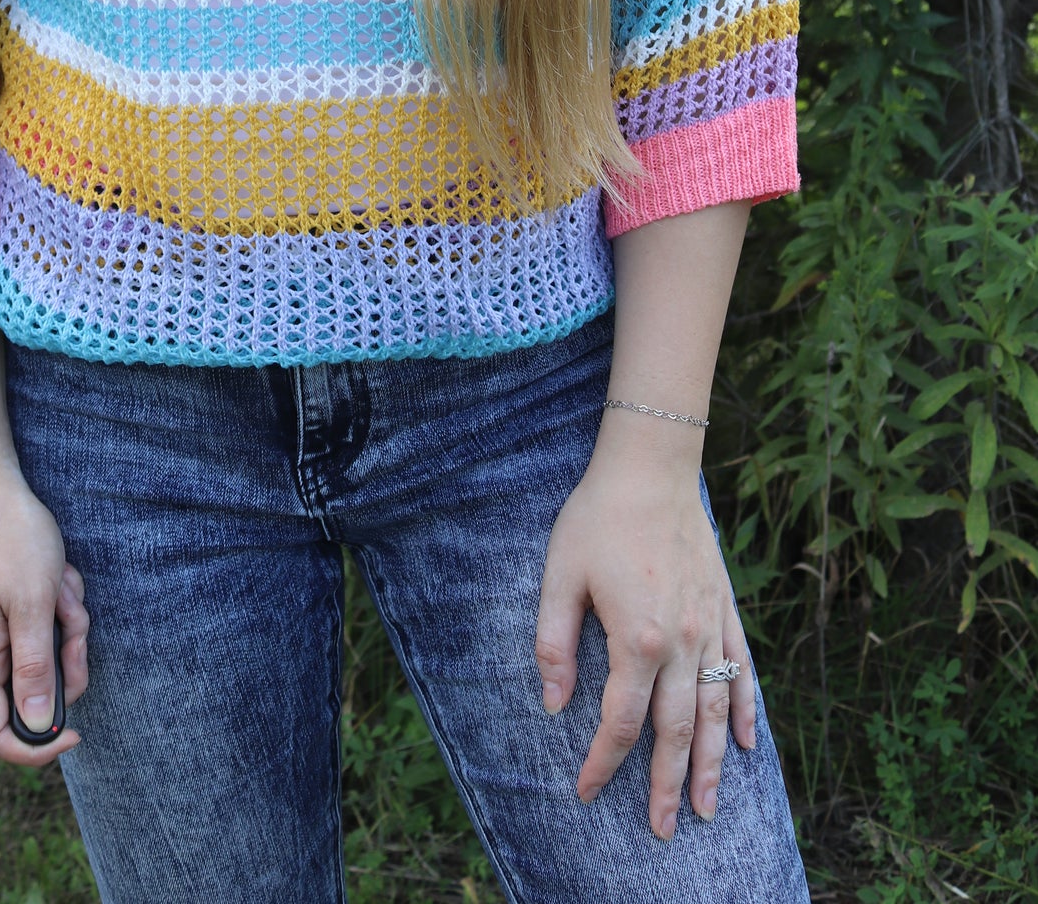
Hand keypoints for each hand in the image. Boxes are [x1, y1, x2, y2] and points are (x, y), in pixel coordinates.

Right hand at [0, 467, 89, 766]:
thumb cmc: (11, 540)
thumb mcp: (33, 603)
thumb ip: (34, 669)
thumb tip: (38, 728)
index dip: (34, 748)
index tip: (75, 732)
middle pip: (29, 696)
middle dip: (64, 666)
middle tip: (75, 626)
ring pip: (42, 658)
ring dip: (65, 628)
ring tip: (63, 585)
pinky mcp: (3, 614)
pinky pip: (41, 630)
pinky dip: (58, 607)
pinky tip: (57, 575)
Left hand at [534, 440, 755, 837]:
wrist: (651, 467)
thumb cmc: (598, 517)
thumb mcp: (560, 576)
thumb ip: (554, 644)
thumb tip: (554, 704)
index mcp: (638, 638)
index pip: (622, 721)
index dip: (603, 761)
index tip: (586, 790)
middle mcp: (683, 642)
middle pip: (676, 730)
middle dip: (666, 784)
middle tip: (662, 830)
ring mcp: (711, 626)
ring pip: (715, 711)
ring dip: (710, 763)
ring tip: (705, 807)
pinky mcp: (725, 607)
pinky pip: (742, 670)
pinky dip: (744, 710)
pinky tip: (744, 744)